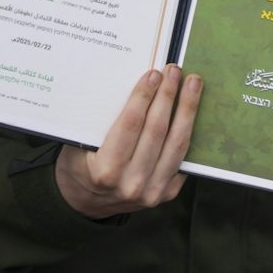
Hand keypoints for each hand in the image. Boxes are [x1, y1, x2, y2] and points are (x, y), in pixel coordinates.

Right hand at [54, 65, 200, 218]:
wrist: (86, 202)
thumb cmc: (80, 165)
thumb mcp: (79, 143)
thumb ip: (101, 121)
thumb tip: (132, 83)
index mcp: (106, 170)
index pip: (130, 124)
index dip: (144, 96)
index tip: (153, 74)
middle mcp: (131, 183)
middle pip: (157, 130)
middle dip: (168, 95)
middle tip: (174, 70)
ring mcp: (152, 191)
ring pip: (176, 144)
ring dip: (187, 109)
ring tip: (193, 84)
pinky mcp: (167, 193)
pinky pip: (182, 158)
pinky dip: (189, 132)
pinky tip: (192, 110)